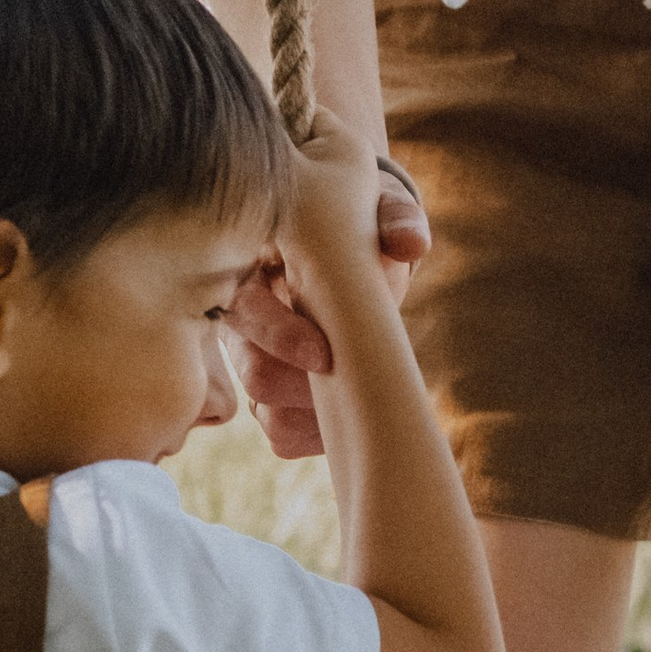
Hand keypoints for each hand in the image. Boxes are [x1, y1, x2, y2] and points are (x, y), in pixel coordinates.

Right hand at [233, 151, 429, 459]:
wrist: (359, 263)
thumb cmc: (358, 229)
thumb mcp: (375, 214)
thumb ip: (393, 220)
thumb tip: (409, 244)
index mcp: (252, 271)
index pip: (245, 310)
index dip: (280, 336)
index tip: (325, 354)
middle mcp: (241, 323)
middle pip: (253, 373)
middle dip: (306, 388)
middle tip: (357, 386)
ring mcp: (252, 366)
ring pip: (267, 412)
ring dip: (318, 417)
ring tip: (363, 404)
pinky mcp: (270, 403)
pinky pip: (283, 437)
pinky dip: (320, 437)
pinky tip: (353, 421)